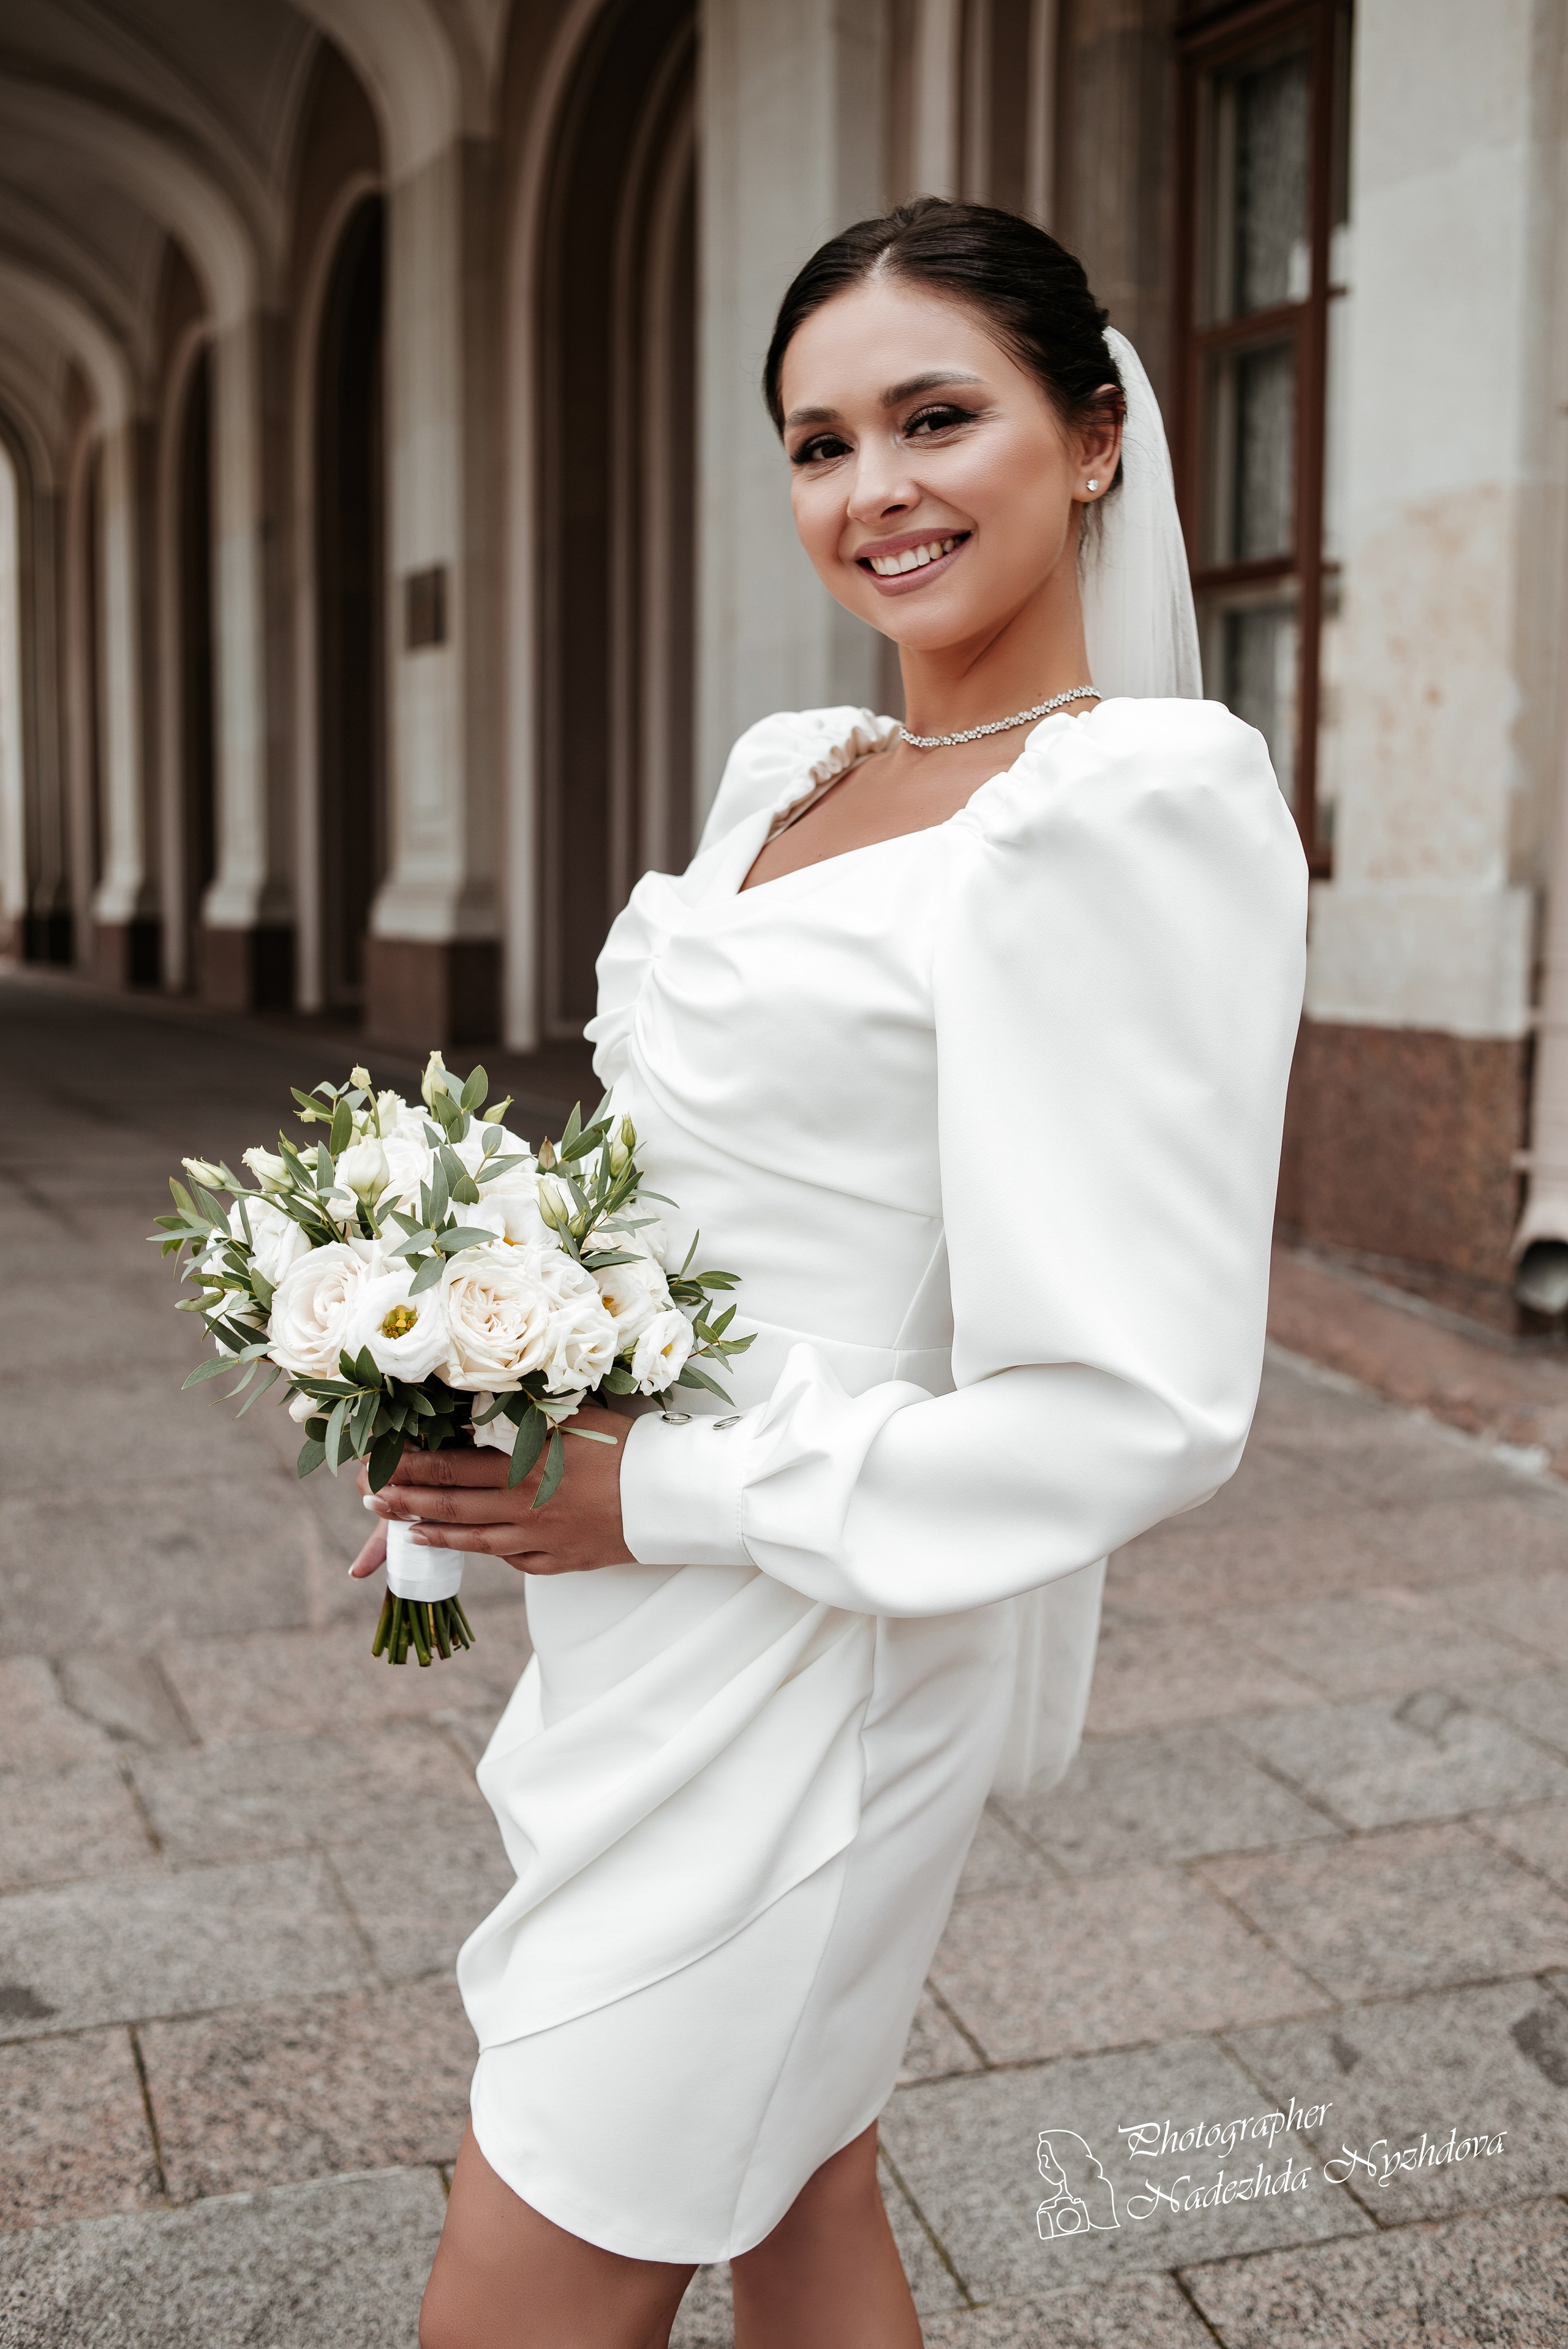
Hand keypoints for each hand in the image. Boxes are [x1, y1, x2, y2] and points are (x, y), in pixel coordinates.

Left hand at [347, 1404, 636, 1577]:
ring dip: (434, 1533)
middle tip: (373, 1500)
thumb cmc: (627, 1445)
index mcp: (524, 1466)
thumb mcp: (572, 1417)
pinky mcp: (562, 1560)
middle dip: (406, 1503)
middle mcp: (525, 1507)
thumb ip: (524, 1418)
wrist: (674, 1494)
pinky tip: (472, 1546)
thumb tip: (479, 1409)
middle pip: (451, 1507)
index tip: (379, 1464)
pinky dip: (490, 1553)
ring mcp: (541, 1539)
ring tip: (405, 1529)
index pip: (450, 1467)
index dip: (409, 1468)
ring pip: (475, 1541)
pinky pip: (516, 1561)